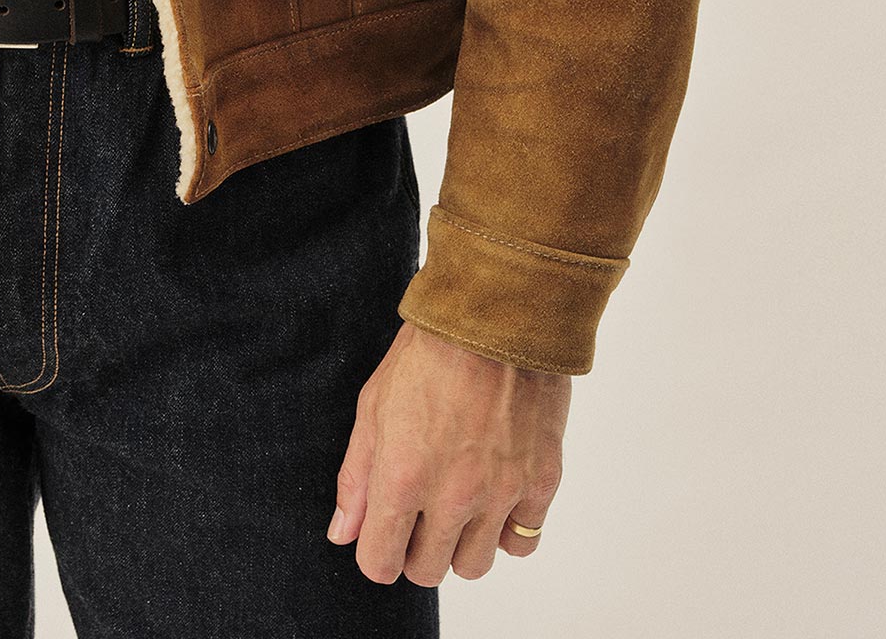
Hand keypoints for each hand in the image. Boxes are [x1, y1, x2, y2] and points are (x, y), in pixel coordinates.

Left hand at [328, 322, 568, 586]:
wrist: (497, 316)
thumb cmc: (429, 352)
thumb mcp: (374, 405)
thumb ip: (357, 477)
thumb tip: (344, 535)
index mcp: (403, 477)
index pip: (380, 564)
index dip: (377, 552)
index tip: (383, 533)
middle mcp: (452, 496)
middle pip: (428, 571)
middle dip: (416, 549)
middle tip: (419, 511)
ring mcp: (501, 493)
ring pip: (475, 566)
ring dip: (461, 544)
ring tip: (458, 501)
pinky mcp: (541, 483)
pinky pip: (523, 542)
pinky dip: (507, 529)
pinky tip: (495, 494)